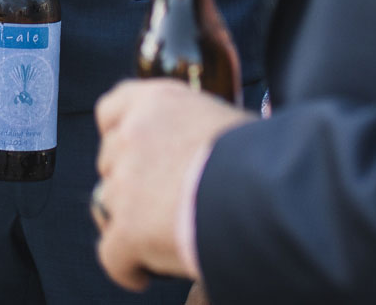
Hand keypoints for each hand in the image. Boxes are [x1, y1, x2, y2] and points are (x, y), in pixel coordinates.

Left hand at [92, 79, 253, 291]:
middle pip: (109, 161)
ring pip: (107, 205)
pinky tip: (143, 274)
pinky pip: (111, 254)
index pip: (112, 110)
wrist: (267, 193)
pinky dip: (126, 267)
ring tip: (155, 238)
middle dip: (127, 181)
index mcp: (157, 102)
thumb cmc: (263, 157)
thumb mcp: (227, 121)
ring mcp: (125, 182)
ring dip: (127, 221)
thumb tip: (205, 150)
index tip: (131, 153)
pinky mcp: (128, 229)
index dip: (118, 134)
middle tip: (157, 202)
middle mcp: (133, 134)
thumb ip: (198, 130)